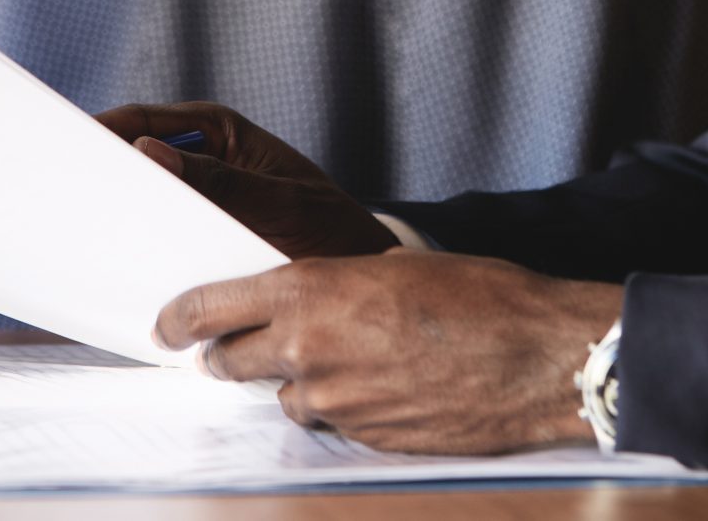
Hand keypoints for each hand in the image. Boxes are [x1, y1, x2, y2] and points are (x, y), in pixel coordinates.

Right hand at [94, 102, 396, 259]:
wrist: (358, 269)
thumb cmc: (328, 226)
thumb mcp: (277, 203)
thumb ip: (219, 181)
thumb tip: (149, 152)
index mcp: (219, 129)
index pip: (144, 120)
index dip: (101, 131)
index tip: (67, 146)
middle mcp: (204, 155)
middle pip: (136, 156)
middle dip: (101, 173)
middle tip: (62, 194)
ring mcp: (201, 193)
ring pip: (145, 198)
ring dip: (119, 212)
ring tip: (84, 233)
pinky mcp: (201, 229)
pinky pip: (160, 231)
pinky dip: (140, 242)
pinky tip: (123, 264)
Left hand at [157, 250, 621, 454]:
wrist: (540, 358)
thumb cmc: (482, 298)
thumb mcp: (393, 267)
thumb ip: (337, 285)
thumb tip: (314, 298)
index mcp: (308, 292)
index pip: (209, 308)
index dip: (179, 318)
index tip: (166, 325)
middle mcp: (309, 350)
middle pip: (230, 363)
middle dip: (227, 356)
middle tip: (232, 350)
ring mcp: (337, 403)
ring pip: (287, 398)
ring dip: (301, 384)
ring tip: (348, 363)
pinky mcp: (367, 441)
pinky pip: (336, 424)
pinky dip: (346, 408)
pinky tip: (385, 388)